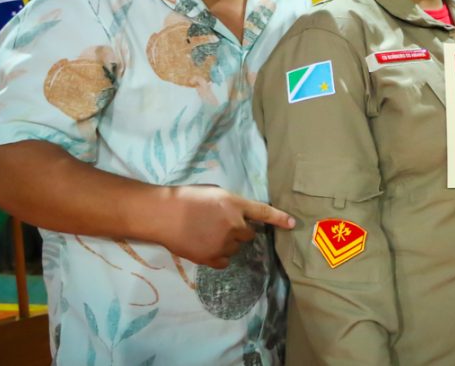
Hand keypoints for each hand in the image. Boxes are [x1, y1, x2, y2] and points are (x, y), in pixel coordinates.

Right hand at [157, 185, 294, 267]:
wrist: (162, 214)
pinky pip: (225, 261)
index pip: (263, 212)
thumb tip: (240, 214)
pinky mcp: (211, 258)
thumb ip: (231, 204)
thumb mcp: (214, 193)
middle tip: (220, 225)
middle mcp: (234, 225)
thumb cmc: (186, 198)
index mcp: (234, 204)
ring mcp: (223, 243)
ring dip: (228, 243)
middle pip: (249, 234)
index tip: (293, 224)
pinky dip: (219, 256)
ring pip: (236, 248)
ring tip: (206, 234)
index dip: (279, 218)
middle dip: (239, 230)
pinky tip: (205, 246)